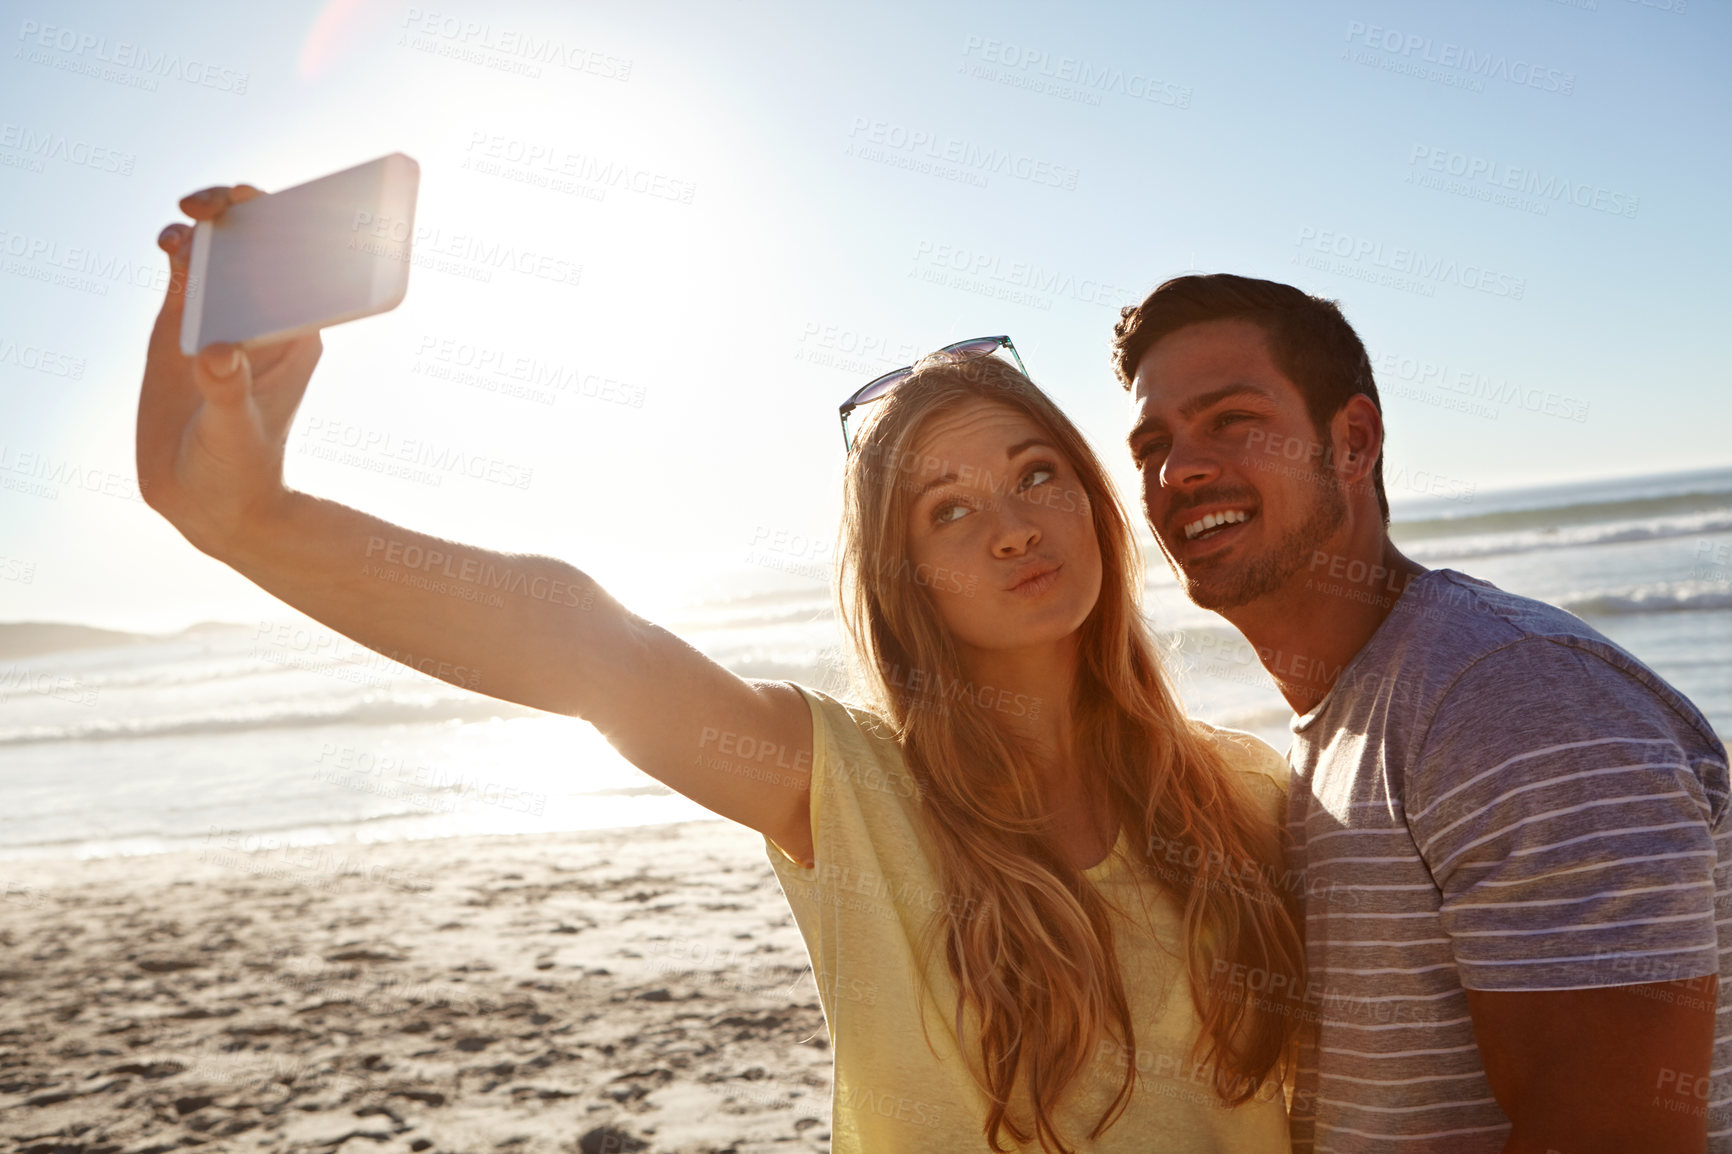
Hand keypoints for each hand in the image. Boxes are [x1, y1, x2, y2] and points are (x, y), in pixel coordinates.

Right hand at [136, 184, 322, 555]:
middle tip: (218, 204)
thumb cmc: (239, 469)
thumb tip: (217, 352)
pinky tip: (168, 241)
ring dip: (205, 226)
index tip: (270, 214)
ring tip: (187, 222)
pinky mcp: (182, 323)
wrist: (207, 498)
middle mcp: (261, 316)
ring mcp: (222, 316)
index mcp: (295, 333)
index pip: (302, 268)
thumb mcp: (237, 432)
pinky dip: (176, 248)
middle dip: (243, 212)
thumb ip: (228, 392)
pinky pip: (183, 271)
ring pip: (218, 252)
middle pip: (259, 247)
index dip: (293, 229)